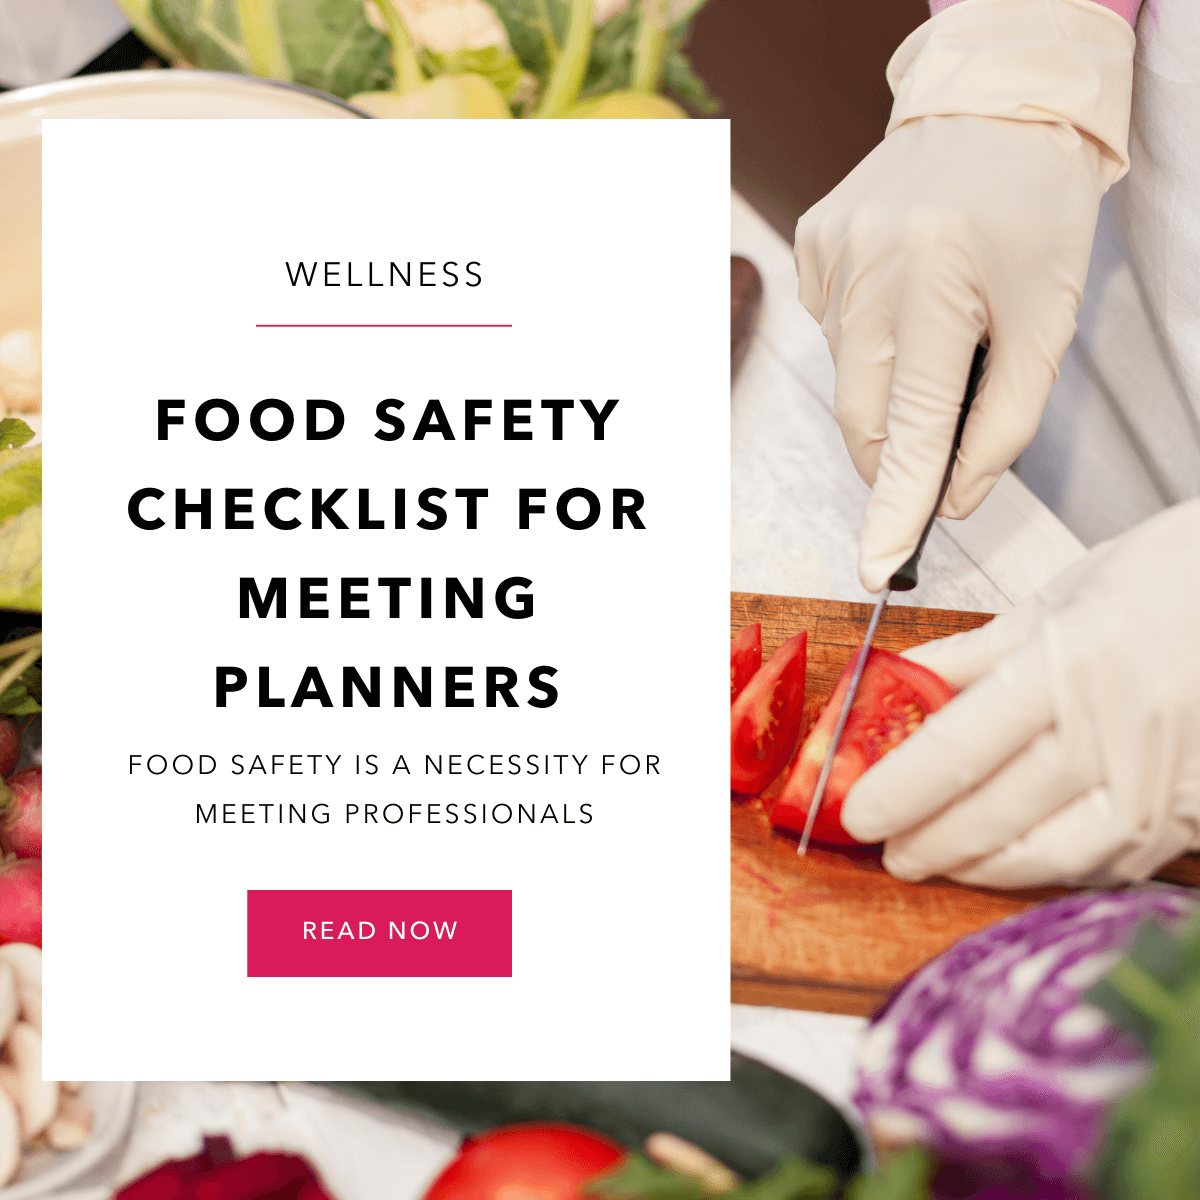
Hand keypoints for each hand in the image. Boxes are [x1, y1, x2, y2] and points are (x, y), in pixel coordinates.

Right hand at [793, 0, 1133, 592]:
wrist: (995, 108)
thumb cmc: (1034, 215)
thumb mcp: (1049, 322)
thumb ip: (1004, 422)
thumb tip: (951, 497)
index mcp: (940, 281)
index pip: (912, 426)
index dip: (896, 506)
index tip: (877, 567)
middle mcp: (870, 266)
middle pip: (862, 415)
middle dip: (895, 447)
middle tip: (938, 432)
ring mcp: (829, 253)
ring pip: (847, 378)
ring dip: (889, 382)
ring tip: (935, 321)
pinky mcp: (809, 244)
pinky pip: (831, 331)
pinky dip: (868, 337)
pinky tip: (902, 292)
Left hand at [840, 499, 1199, 887]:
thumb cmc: (1173, 577)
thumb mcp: (1061, 598)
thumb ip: (976, 654)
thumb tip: (901, 680)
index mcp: (1067, 663)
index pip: (958, 748)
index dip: (898, 791)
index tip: (856, 813)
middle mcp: (1115, 729)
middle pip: (997, 810)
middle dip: (930, 842)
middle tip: (891, 852)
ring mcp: (1164, 778)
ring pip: (1056, 853)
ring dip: (987, 868)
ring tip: (944, 862)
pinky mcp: (1199, 809)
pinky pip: (1116, 859)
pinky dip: (1058, 865)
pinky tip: (1021, 858)